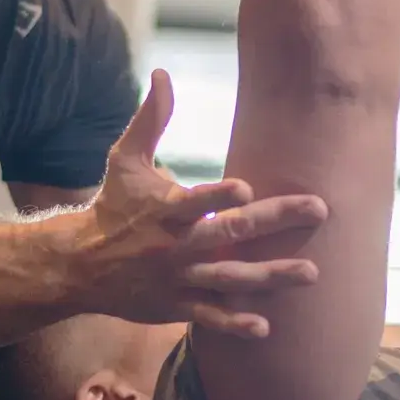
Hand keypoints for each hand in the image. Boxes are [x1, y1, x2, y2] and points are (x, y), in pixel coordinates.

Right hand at [77, 70, 328, 337]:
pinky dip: (234, 324)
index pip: (194, 201)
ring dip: (271, 277)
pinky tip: (265, 327)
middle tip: (319, 209)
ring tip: (310, 273)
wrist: (80, 266)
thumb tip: (162, 73)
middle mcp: (176, 246)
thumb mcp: (124, 160)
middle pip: (229, 235)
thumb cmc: (112, 206)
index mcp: (165, 209)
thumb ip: (151, 119)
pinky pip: (209, 317)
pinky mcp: (176, 306)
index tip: (246, 188)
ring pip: (230, 278)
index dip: (218, 196)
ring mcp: (179, 279)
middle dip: (274, 222)